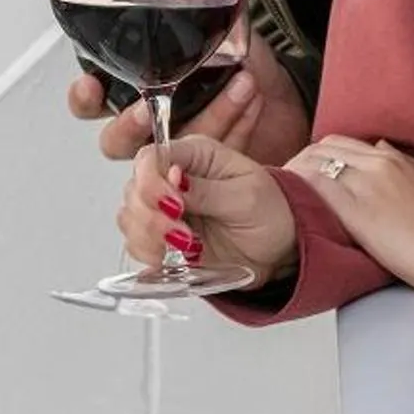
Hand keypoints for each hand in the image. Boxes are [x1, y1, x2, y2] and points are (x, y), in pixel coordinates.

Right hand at [66, 38, 312, 167]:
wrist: (289, 89)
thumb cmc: (238, 55)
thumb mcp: (201, 13)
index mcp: (132, 88)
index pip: (88, 102)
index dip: (83, 98)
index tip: (90, 84)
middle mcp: (151, 125)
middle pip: (116, 143)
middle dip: (130, 126)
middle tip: (152, 106)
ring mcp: (181, 152)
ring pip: (173, 153)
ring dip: (208, 115)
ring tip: (241, 81)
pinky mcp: (214, 174)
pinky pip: (216, 157)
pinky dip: (238, 122)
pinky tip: (254, 95)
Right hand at [119, 137, 298, 286]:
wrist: (283, 247)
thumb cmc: (272, 211)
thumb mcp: (247, 196)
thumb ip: (207, 190)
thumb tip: (172, 178)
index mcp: (193, 155)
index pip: (150, 158)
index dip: (151, 183)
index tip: (174, 207)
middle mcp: (171, 179)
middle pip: (134, 190)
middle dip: (151, 216)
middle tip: (183, 235)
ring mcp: (164, 210)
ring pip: (130, 218)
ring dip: (149, 237)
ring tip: (186, 248)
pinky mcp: (163, 239)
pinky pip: (138, 245)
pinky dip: (150, 255)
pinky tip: (174, 259)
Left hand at [287, 136, 413, 292]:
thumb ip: (407, 166)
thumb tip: (383, 148)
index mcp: (394, 158)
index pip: (344, 144)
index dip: (325, 155)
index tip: (315, 169)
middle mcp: (377, 162)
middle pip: (326, 147)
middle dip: (307, 159)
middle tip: (295, 178)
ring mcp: (364, 183)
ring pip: (316, 160)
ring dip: (298, 171)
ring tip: (287, 188)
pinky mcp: (354, 208)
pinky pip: (315, 184)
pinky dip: (298, 185)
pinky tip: (290, 197)